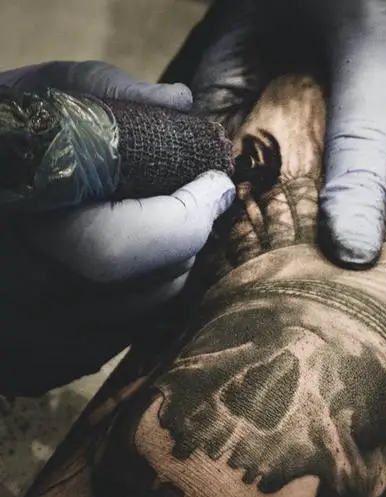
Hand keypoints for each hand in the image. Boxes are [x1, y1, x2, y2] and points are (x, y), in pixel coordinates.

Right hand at [0, 61, 235, 393]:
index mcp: (20, 221)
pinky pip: (111, 343)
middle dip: (188, 237)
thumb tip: (181, 105)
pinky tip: (113, 270)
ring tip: (156, 230)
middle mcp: (23, 296)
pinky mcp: (28, 368)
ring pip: (143, 317)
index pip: (138, 243)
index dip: (192, 213)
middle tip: (190, 202)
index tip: (216, 182)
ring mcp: (25, 342)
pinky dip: (130, 305)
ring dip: (166, 270)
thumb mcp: (18, 100)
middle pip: (156, 282)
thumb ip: (101, 91)